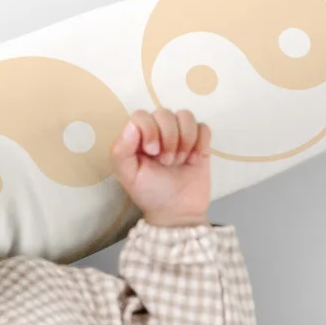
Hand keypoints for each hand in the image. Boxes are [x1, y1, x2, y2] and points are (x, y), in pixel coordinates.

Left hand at [110, 109, 211, 227]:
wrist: (178, 211)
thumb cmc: (150, 194)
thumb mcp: (129, 177)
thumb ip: (121, 151)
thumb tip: (132, 125)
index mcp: (138, 136)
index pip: (142, 115)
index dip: (149, 130)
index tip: (152, 152)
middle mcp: (158, 130)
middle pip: (165, 113)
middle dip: (168, 139)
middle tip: (166, 162)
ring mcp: (180, 134)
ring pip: (186, 116)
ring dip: (185, 141)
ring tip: (179, 161)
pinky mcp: (200, 141)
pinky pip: (203, 128)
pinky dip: (200, 143)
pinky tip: (193, 159)